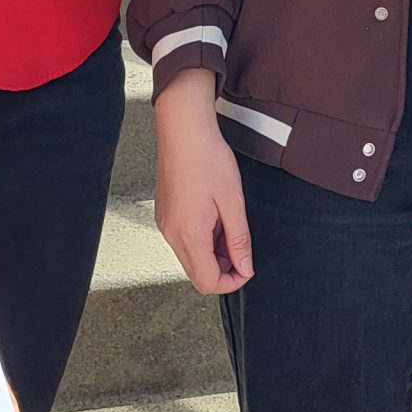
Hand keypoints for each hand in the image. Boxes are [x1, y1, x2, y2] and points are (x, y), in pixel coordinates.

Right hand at [152, 72, 251, 292]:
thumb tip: (245, 266)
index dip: (232, 282)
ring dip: (213, 251)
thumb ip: (239, 239)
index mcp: (189, 234)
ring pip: (191, 256)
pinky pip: (184, 239)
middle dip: (223, 267)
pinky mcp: (165, 214)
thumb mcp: (233, 201)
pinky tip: (215, 215)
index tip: (247, 268)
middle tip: (241, 245)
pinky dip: (203, 237)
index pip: (208, 281)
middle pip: (197, 273)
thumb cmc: (207, 158)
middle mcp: (172, 234)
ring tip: (228, 223)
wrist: (183, 130)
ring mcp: (165, 224)